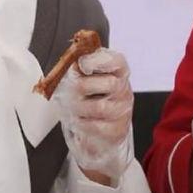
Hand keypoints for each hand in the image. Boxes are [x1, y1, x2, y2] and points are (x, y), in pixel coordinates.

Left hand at [54, 48, 133, 181]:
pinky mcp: (115, 130)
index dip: (99, 61)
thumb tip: (74, 61)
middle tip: (68, 90)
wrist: (99, 132)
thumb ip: (82, 67)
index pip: (117, 62)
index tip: (81, 64)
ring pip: (100, 107)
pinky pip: (94, 126)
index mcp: (119, 72)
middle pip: (110, 84)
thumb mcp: (88, 78)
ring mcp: (122, 111)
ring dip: (79, 107)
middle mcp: (124, 90)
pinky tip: (77, 119)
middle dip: (83, 86)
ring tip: (71, 107)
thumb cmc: (92, 99)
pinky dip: (80, 123)